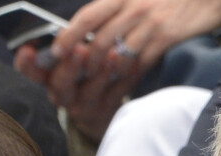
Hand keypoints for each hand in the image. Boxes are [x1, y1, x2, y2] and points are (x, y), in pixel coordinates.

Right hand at [14, 43, 140, 142]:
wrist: (100, 111)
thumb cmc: (82, 75)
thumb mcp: (70, 62)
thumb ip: (68, 45)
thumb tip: (71, 28)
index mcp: (48, 79)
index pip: (30, 72)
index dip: (26, 63)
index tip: (27, 49)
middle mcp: (63, 96)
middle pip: (60, 85)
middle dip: (69, 67)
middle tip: (79, 50)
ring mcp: (84, 108)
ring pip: (90, 92)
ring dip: (101, 73)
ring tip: (113, 54)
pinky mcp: (106, 112)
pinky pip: (116, 95)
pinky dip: (125, 79)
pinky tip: (132, 64)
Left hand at [50, 0, 220, 76]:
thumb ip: (119, 8)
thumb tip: (95, 27)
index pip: (87, 16)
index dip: (68, 36)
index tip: (55, 52)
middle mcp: (133, 7)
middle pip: (98, 41)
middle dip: (84, 64)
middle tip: (77, 77)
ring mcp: (149, 23)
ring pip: (117, 56)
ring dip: (105, 73)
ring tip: (99, 83)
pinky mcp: (165, 37)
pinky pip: (140, 64)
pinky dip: (129, 76)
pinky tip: (124, 82)